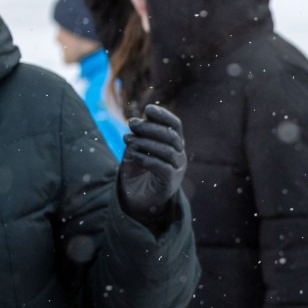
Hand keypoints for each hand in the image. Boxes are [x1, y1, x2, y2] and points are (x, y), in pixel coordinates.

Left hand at [116, 104, 185, 225]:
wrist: (137, 199)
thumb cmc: (137, 172)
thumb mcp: (134, 150)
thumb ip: (136, 137)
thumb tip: (135, 122)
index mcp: (173, 144)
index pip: (175, 125)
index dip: (164, 115)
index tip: (148, 109)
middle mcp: (179, 155)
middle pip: (172, 136)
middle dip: (151, 127)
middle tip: (132, 124)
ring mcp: (177, 170)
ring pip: (168, 150)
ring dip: (145, 143)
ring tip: (127, 140)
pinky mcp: (170, 183)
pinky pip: (163, 168)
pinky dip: (146, 159)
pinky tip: (133, 156)